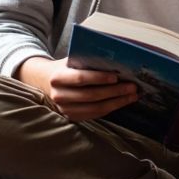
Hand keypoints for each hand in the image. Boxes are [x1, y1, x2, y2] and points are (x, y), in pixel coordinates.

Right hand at [19, 56, 137, 121]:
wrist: (46, 82)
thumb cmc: (65, 68)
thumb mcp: (71, 61)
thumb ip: (87, 61)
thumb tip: (115, 60)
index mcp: (58, 78)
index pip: (81, 78)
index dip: (99, 78)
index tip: (116, 77)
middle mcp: (59, 96)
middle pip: (91, 95)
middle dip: (114, 92)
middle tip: (132, 87)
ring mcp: (65, 109)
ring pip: (95, 108)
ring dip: (117, 102)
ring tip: (132, 95)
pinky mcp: (72, 117)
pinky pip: (95, 114)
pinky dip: (111, 108)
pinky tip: (122, 102)